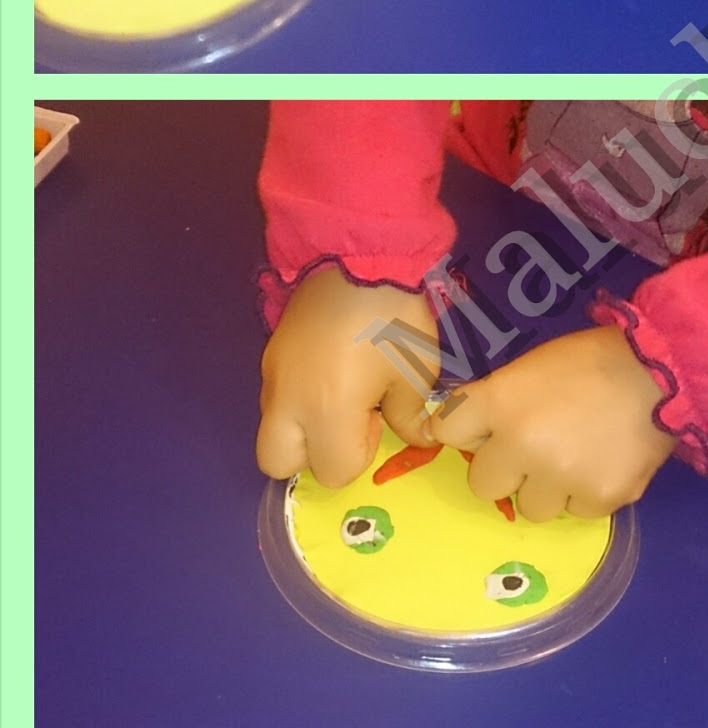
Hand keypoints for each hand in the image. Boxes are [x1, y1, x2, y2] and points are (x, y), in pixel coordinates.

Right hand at [257, 270, 437, 486]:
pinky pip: (276, 395)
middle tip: (349, 421)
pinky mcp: (270, 353)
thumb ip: (411, 416)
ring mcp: (272, 376)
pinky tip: (331, 368)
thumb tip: (417, 439)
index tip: (379, 418)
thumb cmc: (393, 319)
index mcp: (325, 414)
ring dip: (304, 426)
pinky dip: (298, 398)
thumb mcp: (415, 371)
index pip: (332, 470)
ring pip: (272, 428)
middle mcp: (286, 403)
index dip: (360, 453)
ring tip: (343, 391)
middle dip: (313, 454)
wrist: (360, 256)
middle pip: (276, 463)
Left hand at [427, 326, 674, 520]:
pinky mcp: (599, 499)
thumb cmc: (593, 361)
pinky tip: (608, 461)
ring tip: (580, 454)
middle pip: (484, 484)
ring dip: (549, 487)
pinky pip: (577, 511)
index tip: (486, 430)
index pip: (447, 431)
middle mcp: (522, 444)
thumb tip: (470, 433)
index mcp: (502, 401)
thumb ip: (498, 401)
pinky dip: (589, 492)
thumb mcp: (534, 367)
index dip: (468, 431)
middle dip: (508, 468)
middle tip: (539, 447)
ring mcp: (561, 476)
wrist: (662, 371)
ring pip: (531, 507)